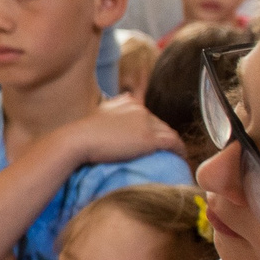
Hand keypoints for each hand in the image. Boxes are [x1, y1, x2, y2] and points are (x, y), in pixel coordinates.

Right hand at [62, 95, 183, 166]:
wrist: (79, 140)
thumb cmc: (82, 134)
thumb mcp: (98, 117)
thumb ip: (110, 115)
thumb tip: (115, 125)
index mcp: (127, 102)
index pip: (147, 116)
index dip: (151, 128)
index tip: (151, 139)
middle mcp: (139, 109)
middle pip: (159, 124)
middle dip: (163, 136)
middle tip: (164, 150)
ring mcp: (145, 122)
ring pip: (168, 132)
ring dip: (173, 143)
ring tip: (175, 155)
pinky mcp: (149, 138)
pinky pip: (172, 143)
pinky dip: (179, 149)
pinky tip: (181, 157)